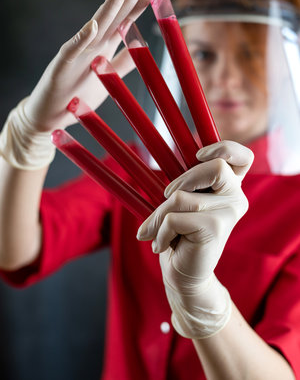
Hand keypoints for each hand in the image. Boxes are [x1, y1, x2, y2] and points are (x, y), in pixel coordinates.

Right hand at [24, 0, 158, 131]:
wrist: (50, 116)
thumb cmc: (78, 96)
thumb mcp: (108, 78)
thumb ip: (124, 63)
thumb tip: (142, 46)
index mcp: (104, 46)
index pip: (125, 19)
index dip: (140, 1)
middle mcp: (92, 44)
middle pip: (114, 16)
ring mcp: (76, 53)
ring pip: (95, 27)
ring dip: (108, 7)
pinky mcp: (61, 68)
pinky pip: (73, 52)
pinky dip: (82, 39)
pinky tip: (93, 26)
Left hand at [137, 140, 253, 338]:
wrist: (184, 275)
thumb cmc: (179, 235)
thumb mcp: (180, 203)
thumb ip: (181, 183)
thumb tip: (152, 165)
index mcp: (229, 188)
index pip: (242, 157)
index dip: (224, 148)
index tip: (198, 156)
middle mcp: (236, 198)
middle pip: (216, 166)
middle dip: (182, 180)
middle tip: (167, 197)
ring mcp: (228, 213)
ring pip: (182, 196)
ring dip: (159, 215)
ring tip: (155, 232)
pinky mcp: (215, 228)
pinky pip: (174, 218)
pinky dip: (160, 231)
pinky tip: (163, 245)